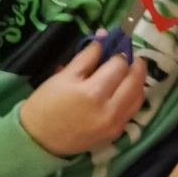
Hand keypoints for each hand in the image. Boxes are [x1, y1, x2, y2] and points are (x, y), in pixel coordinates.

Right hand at [19, 38, 146, 156]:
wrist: (38, 139)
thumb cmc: (46, 104)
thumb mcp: (63, 77)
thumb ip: (87, 56)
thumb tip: (103, 37)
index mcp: (93, 92)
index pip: (119, 65)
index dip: (119, 52)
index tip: (116, 45)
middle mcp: (110, 109)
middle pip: (135, 80)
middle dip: (135, 63)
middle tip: (127, 55)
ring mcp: (115, 123)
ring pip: (139, 95)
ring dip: (137, 80)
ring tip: (127, 71)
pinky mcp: (116, 133)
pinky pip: (132, 109)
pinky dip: (132, 96)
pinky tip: (123, 89)